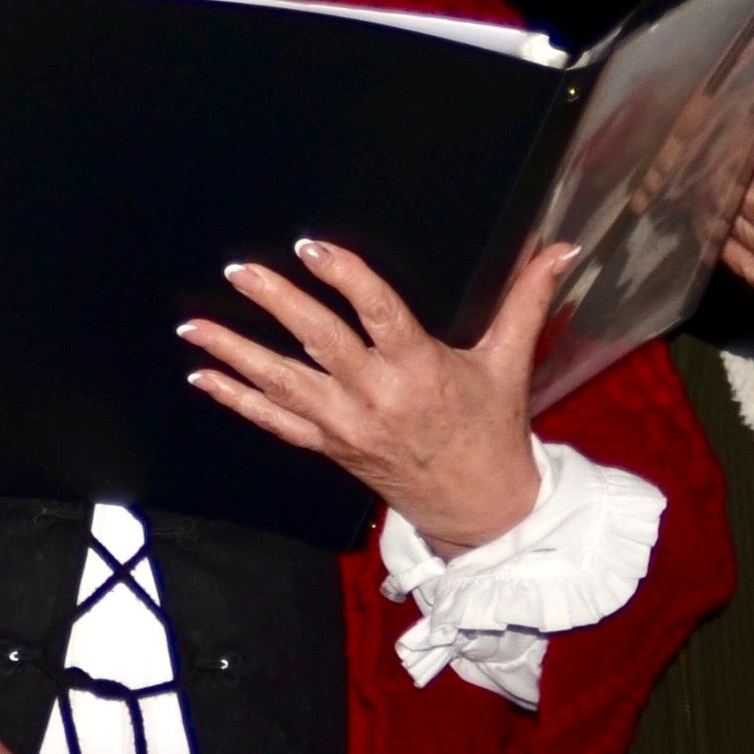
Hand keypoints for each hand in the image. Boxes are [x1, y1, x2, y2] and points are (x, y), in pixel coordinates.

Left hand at [181, 233, 561, 557]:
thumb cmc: (492, 429)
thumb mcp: (509, 362)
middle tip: (239, 270)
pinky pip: (274, 422)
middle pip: (319, 343)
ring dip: (235, 352)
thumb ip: (526, 300)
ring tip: (194, 324)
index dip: (346, 278)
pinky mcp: (329, 446)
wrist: (478, 506)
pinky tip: (203, 376)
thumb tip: (559, 249)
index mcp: (422, 369)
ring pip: (282, 383)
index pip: (379, 314)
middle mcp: (378, 396)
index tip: (312, 248)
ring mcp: (347, 424)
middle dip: (276, 303)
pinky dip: (236, 399)